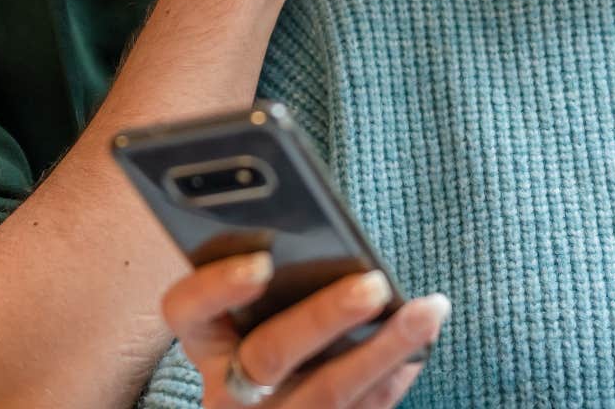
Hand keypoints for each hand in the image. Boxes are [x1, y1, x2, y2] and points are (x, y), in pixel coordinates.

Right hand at [160, 252, 449, 408]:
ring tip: (427, 311)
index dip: (216, 288)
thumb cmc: (266, 332)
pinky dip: (395, 374)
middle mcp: (230, 388)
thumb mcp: (249, 312)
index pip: (186, 311)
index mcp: (206, 341)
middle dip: (324, 318)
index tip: (260, 264)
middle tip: (373, 285)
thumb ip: (269, 270)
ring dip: (384, 348)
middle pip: (270, 355)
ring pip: (329, 390)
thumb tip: (317, 222)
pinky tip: (424, 341)